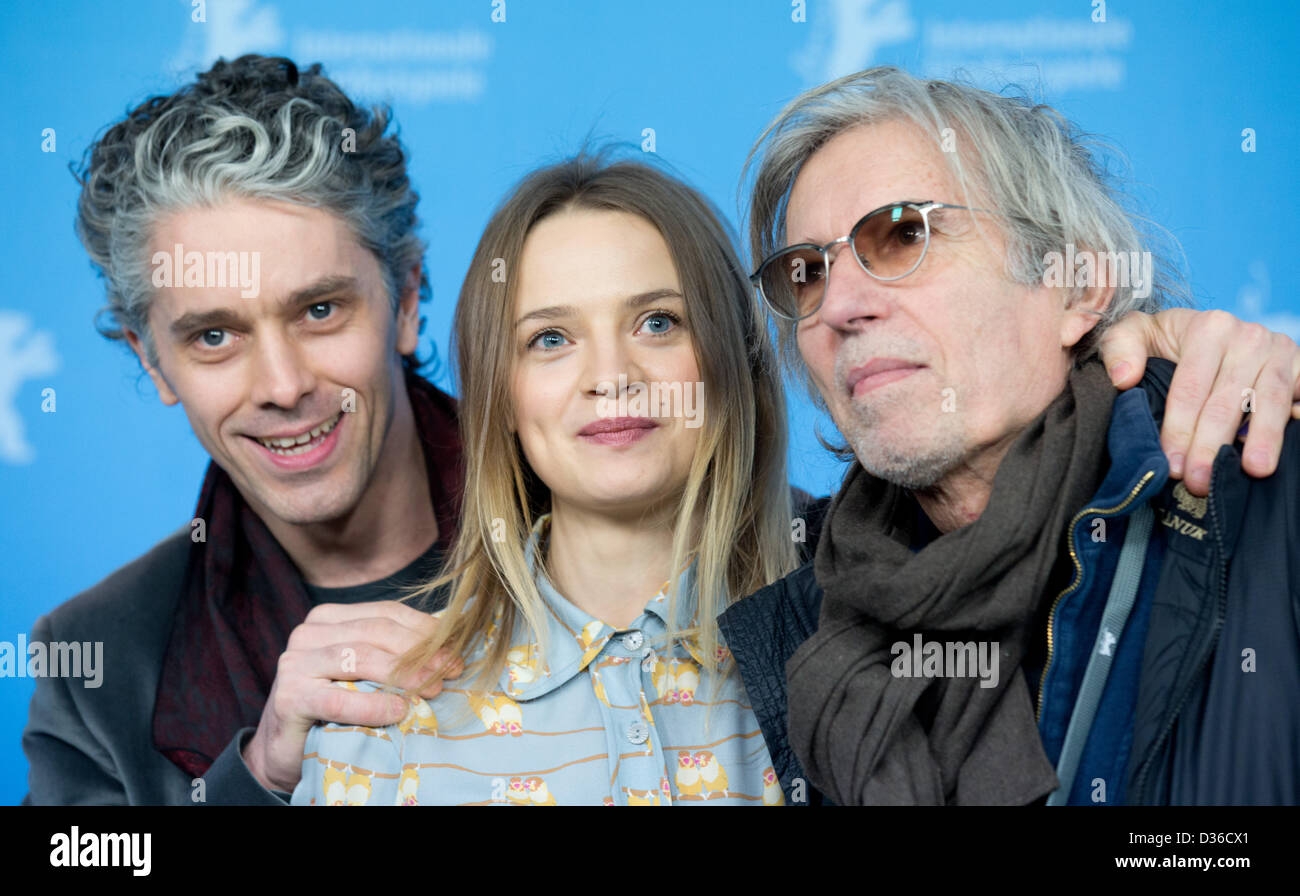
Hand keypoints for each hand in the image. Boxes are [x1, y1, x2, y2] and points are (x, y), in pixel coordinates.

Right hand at [242, 601, 460, 793]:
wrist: (287, 750)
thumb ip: (393, 653)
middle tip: (451, 671)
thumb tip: (450, 645)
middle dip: (420, 651)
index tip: (456, 650)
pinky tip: (399, 711)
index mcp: (329, 618)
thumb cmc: (335, 708)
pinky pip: (339, 699)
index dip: (424, 629)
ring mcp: (294, 664)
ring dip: (403, 674)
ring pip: (360, 657)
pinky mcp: (289, 698)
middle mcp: (308, 633)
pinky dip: (373, 705)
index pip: (386, 613)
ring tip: (433, 690)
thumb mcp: (365, 672)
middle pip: (376, 632)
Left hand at [1099, 308, 1299, 495]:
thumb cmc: (1166, 342)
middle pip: (1228, 400)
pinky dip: (1290, 425)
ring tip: (1253, 470)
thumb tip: (1124, 379)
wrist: (1211, 332)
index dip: (1179, 428)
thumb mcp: (1134, 334)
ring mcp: (1280, 351)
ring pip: (1269, 401)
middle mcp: (1248, 336)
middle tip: (1199, 482)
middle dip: (1210, 445)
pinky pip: (1298, 399)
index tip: (1171, 464)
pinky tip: (1277, 453)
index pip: (1191, 387)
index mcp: (1208, 327)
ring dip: (1261, 439)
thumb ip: (1119, 348)